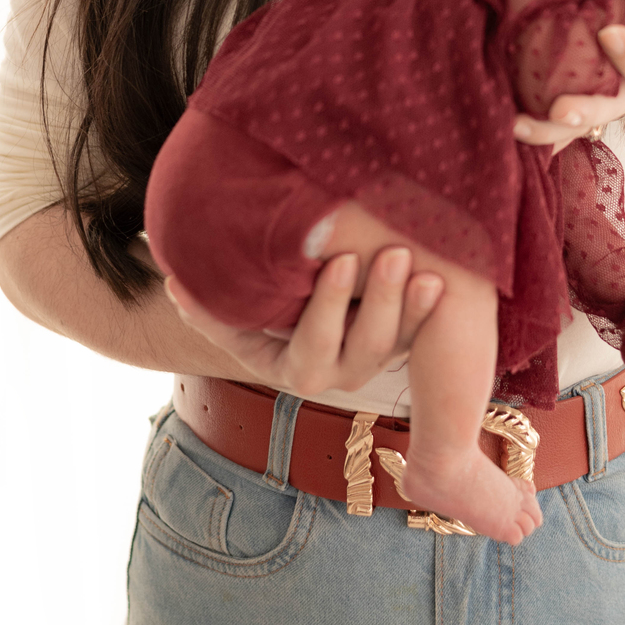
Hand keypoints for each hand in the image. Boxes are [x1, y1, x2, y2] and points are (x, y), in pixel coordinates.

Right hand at [163, 247, 443, 397]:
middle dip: (382, 302)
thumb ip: (206, 301)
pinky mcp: (402, 337)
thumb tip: (174, 280)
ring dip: (414, 307)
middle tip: (392, 253)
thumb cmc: (249, 305)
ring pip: (401, 343)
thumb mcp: (228, 309)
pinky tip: (449, 271)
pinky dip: (432, 305)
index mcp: (296, 370)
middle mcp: (341, 371)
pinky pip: (423, 330)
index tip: (341, 260)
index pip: (314, 348)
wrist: (286, 309)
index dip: (328, 308)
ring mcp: (375, 356)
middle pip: (368, 350)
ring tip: (428, 267)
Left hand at [513, 0, 624, 153]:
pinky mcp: (583, 101)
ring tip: (517, 126)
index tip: (609, 33)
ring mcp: (604, 100)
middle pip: (607, 103)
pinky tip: (509, 132)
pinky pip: (559, 126)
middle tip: (560, 108)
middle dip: (585, 107)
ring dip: (548, 129)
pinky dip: (540, 133)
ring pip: (577, 123)